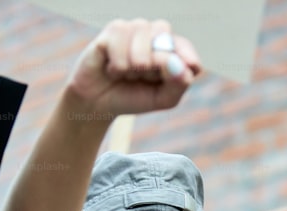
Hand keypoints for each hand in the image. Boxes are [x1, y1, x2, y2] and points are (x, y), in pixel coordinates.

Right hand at [66, 19, 201, 117]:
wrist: (98, 104)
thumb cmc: (132, 98)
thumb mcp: (162, 99)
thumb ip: (178, 84)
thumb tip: (181, 65)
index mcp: (170, 51)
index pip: (184, 48)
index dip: (186, 56)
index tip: (188, 68)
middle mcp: (153, 36)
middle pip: (165, 37)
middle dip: (156, 62)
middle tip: (143, 76)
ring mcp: (133, 30)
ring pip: (143, 35)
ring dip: (135, 64)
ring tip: (125, 73)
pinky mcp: (113, 30)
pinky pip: (121, 40)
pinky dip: (118, 63)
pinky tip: (112, 69)